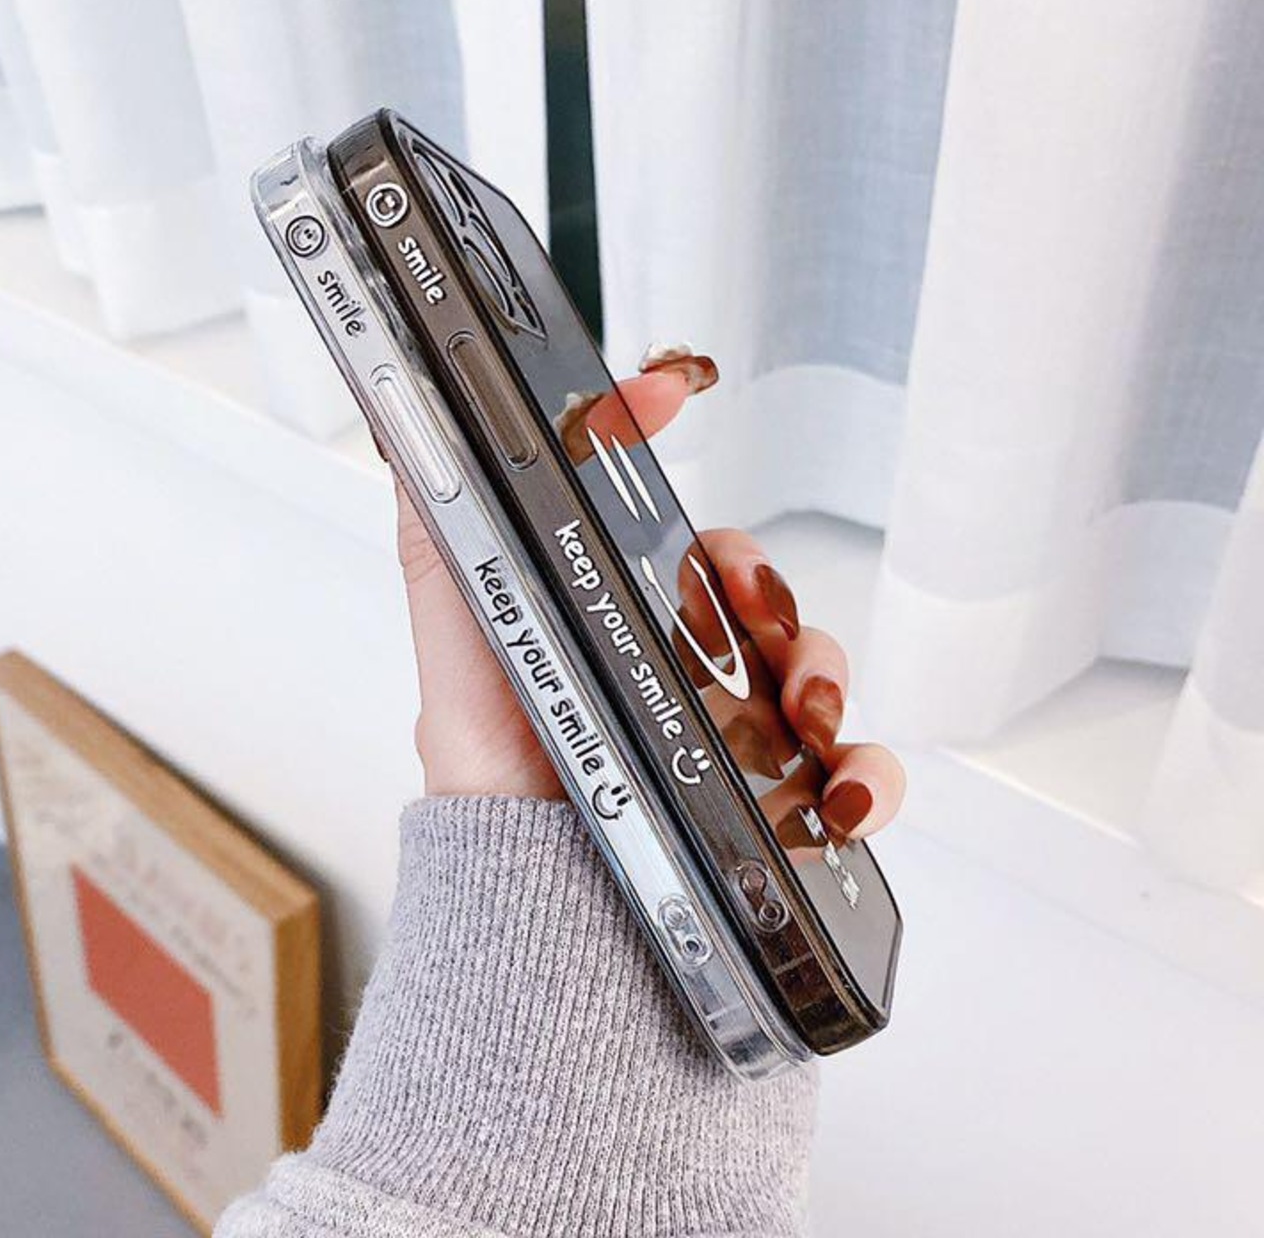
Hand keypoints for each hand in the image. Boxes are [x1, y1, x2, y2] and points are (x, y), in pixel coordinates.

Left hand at [396, 348, 904, 839]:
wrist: (528, 886)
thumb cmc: (489, 761)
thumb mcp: (459, 632)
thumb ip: (438, 534)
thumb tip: (410, 427)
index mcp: (614, 614)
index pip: (655, 520)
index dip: (663, 452)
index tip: (664, 391)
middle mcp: (678, 662)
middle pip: (750, 585)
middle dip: (759, 578)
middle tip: (743, 600)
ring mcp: (733, 724)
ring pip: (815, 663)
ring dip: (822, 670)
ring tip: (798, 707)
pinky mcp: (776, 797)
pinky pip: (854, 775)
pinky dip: (868, 776)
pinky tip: (837, 793)